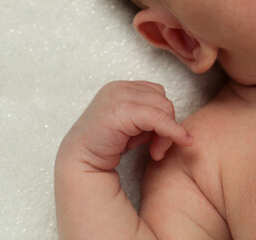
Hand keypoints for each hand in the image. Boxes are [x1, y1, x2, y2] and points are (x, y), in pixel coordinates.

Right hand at [61, 80, 192, 169]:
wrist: (82, 160)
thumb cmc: (106, 145)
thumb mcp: (131, 125)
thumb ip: (149, 117)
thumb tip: (174, 121)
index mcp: (121, 87)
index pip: (157, 94)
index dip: (163, 116)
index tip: (156, 140)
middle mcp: (120, 87)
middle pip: (163, 99)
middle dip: (168, 126)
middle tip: (157, 150)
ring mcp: (120, 96)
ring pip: (164, 107)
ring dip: (167, 133)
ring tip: (154, 152)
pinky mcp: (122, 110)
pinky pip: (158, 118)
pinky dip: (171, 132)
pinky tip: (170, 147)